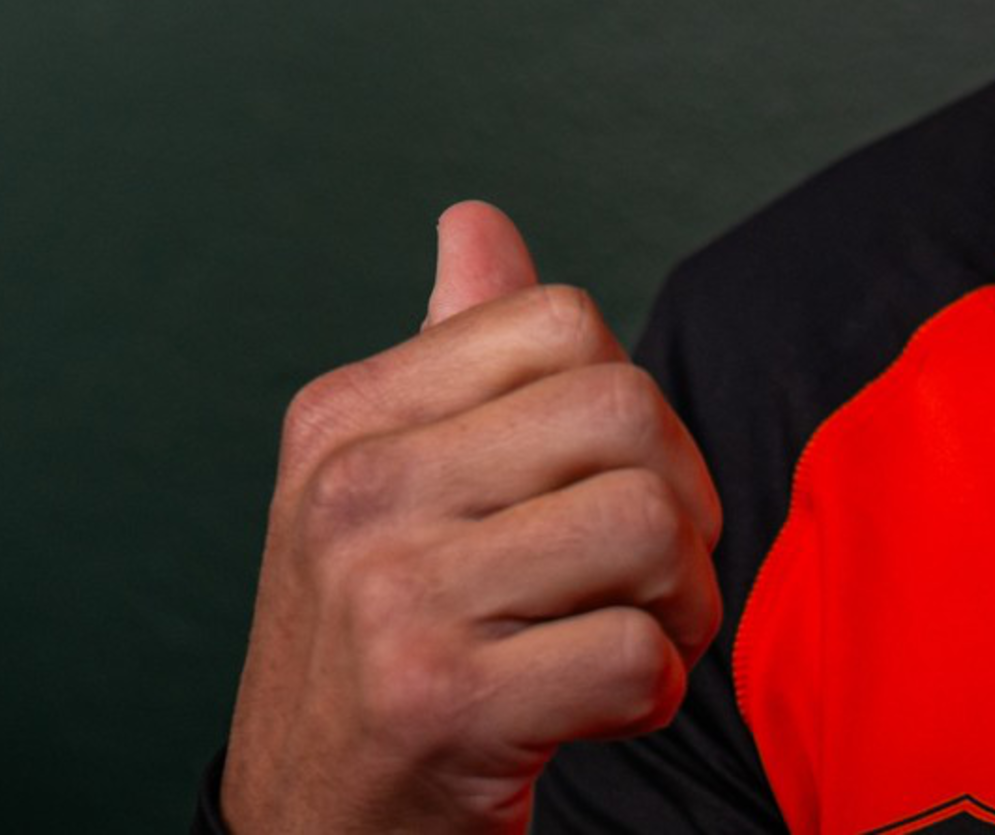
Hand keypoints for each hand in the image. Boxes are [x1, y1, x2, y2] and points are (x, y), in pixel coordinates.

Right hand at [224, 201, 722, 834]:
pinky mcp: (441, 704)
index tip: (610, 485)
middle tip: (652, 576)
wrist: (312, 828)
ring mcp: (392, 596)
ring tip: (634, 639)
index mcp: (346, 417)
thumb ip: (448, 359)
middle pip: (625, 409)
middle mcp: (357, 491)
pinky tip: (599, 711)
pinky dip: (653, 694)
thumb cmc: (372, 650)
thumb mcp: (381, 492)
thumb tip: (477, 220)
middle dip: (682, 503)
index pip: (562, 319)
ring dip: (680, 605)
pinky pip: (634, 657)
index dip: (630, 403)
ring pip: (645, 524)